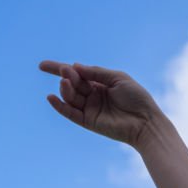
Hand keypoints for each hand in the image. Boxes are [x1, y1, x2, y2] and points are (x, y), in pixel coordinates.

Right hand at [39, 60, 161, 148]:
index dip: (59, 69)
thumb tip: (75, 66)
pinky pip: (70, 113)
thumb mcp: (117, 78)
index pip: (76, 74)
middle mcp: (93, 96)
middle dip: (66, 76)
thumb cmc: (137, 98)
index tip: (41, 65)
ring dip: (65, 88)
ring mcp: (90, 109)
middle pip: (72, 84)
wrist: (146, 121)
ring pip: (70, 97)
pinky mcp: (88, 121)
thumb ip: (96, 72)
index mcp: (100, 84)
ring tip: (66, 81)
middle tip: (66, 72)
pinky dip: (59, 106)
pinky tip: (51, 97)